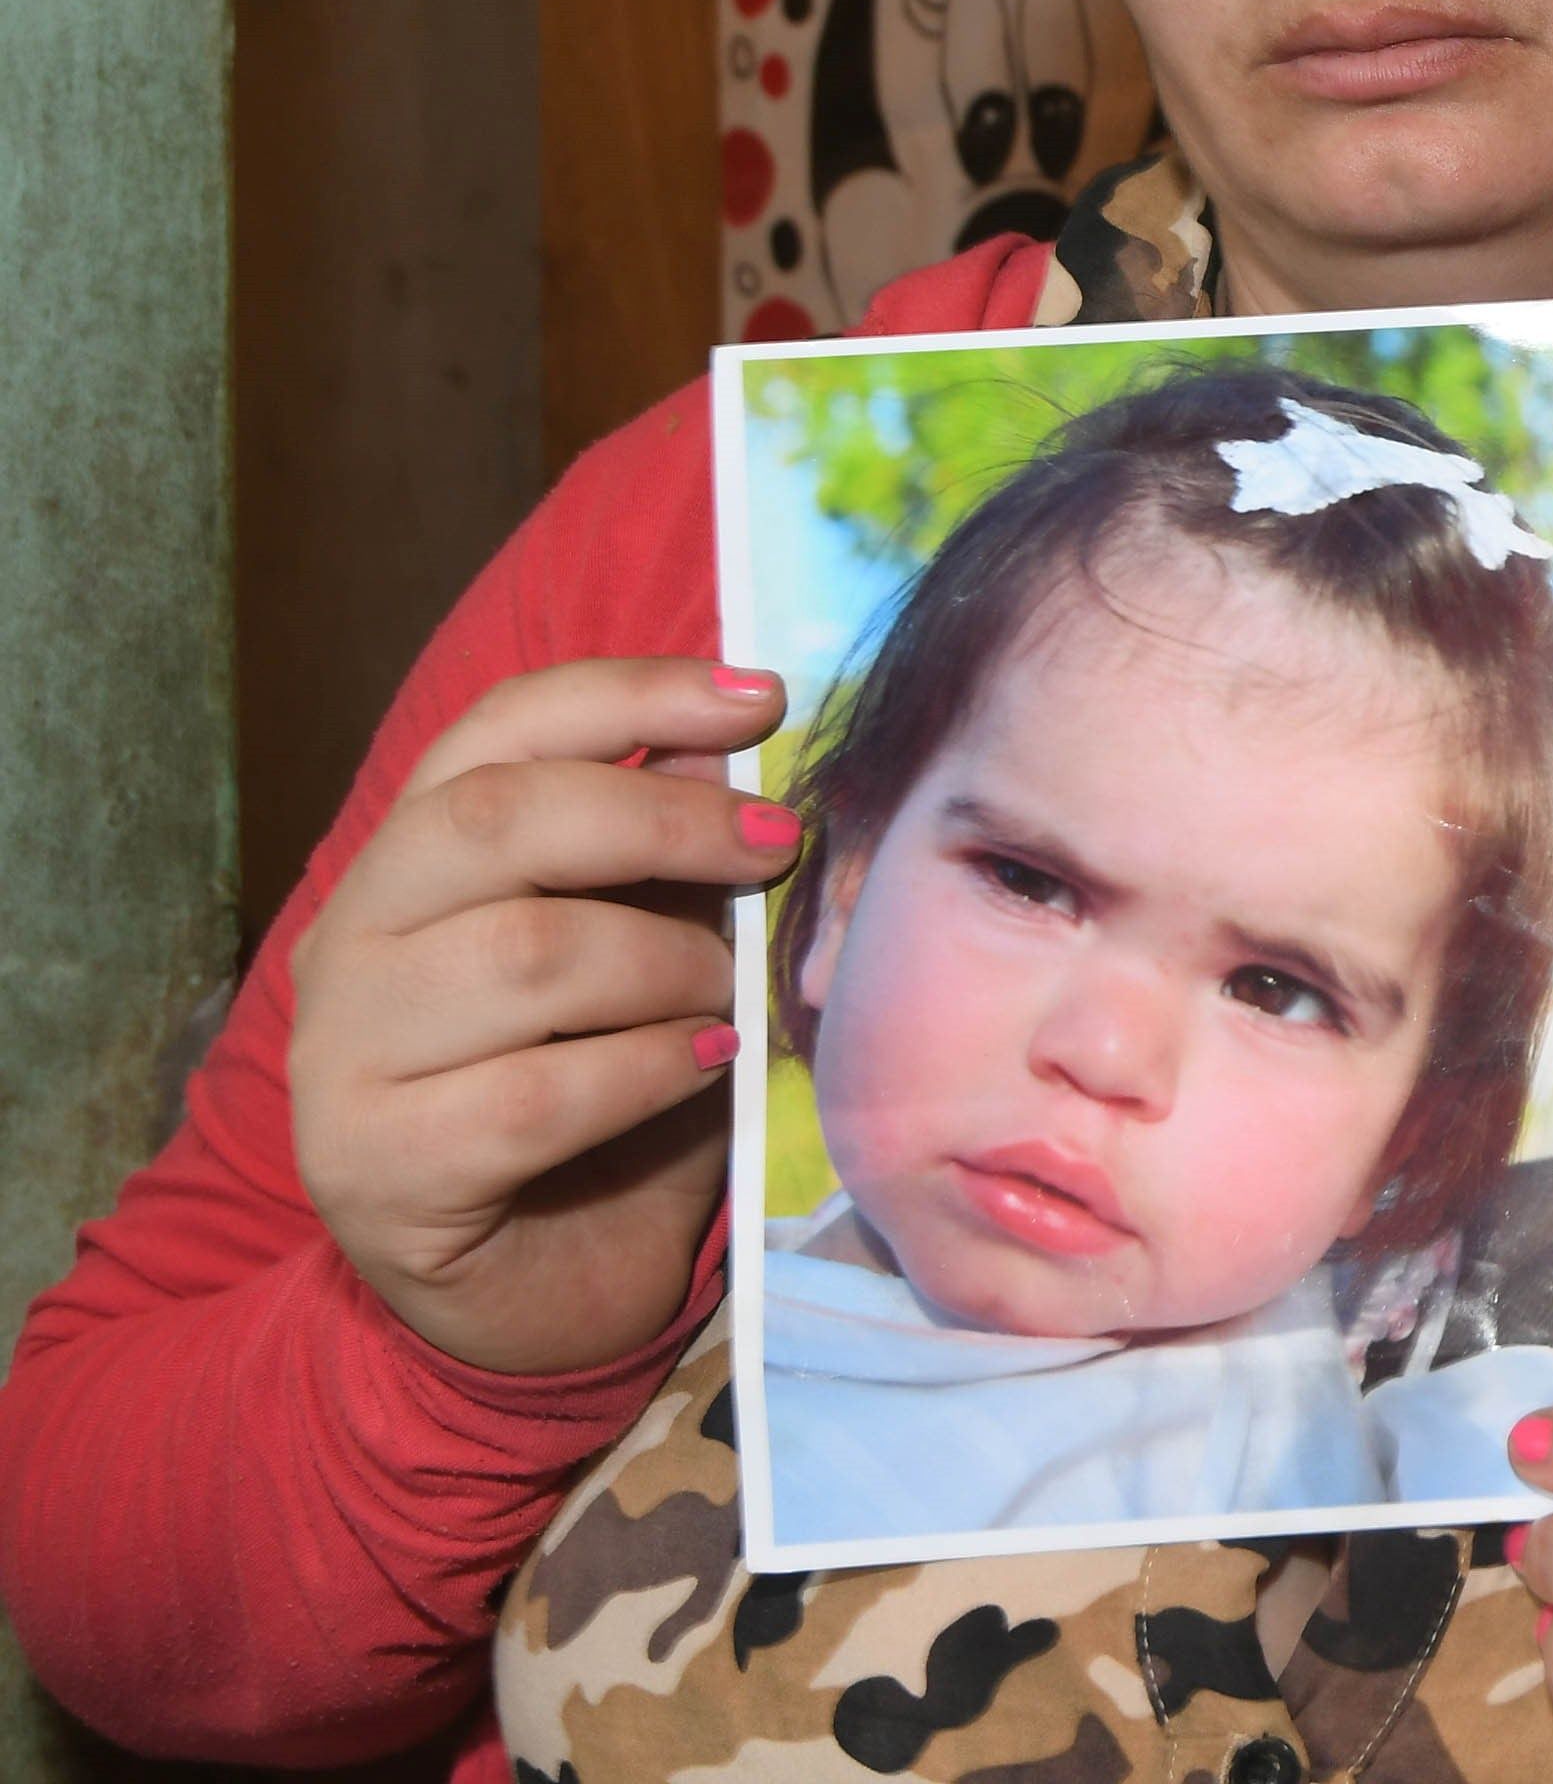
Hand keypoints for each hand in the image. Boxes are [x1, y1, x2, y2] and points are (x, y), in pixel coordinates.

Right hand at [286, 658, 795, 1375]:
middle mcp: (349, 944)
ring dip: (667, 968)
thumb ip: (666, 856)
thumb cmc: (603, 1101)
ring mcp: (343, 1059)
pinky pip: (534, 1095)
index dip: (628, 694)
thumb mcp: (647, 954)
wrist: (535, 1292)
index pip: (495, 732)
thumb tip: (732, 740)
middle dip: (663, 821)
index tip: (758, 697)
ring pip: (523, 958)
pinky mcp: (374, 1171)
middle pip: (495, 822)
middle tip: (775, 850)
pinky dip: (647, 1071)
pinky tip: (701, 1070)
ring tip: (725, 999)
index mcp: (406, 862)